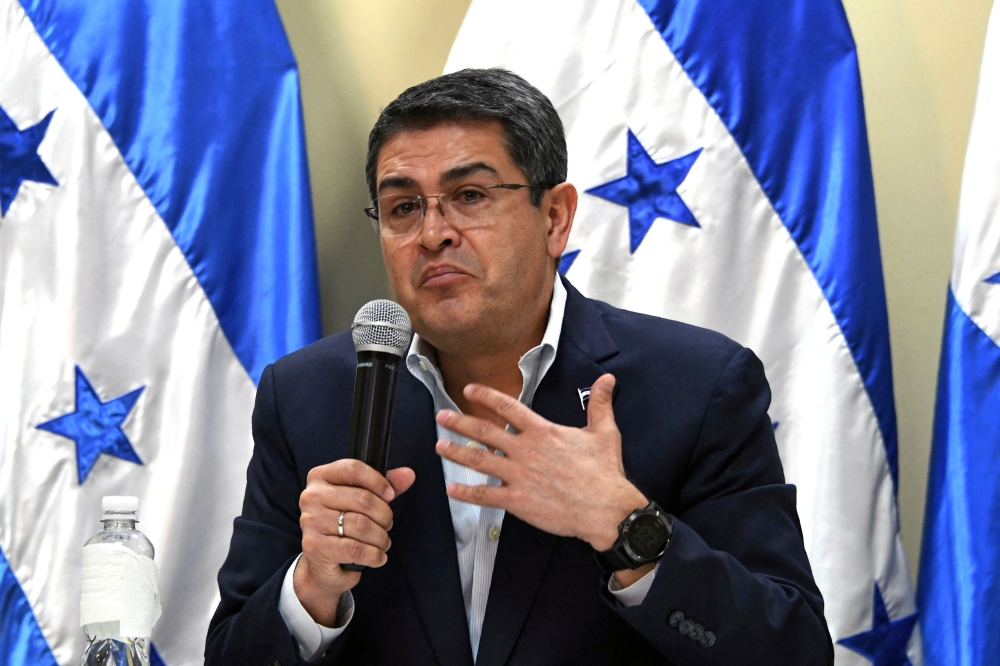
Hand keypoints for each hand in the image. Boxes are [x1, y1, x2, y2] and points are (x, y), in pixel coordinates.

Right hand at [294, 460, 415, 625]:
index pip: (353, 468)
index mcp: (320, 477)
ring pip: (361, 525)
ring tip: (383, 541)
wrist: (322, 563)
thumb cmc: (342, 525)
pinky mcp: (314, 546)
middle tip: (387, 524)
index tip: (390, 495)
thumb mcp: (363, 501)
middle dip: (384, 515)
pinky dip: (374, 555)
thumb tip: (408, 474)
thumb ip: (385, 485)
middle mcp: (311, 496)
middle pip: (362, 498)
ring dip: (381, 537)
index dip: (378, 481)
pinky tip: (378, 556)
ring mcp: (311, 521)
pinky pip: (356, 548)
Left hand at [434, 373, 646, 552]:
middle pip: (484, 431)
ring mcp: (518, 475)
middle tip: (441, 417)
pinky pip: (485, 495)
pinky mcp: (517, 501)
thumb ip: (600, 404)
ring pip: (479, 460)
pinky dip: (466, 492)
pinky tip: (452, 489)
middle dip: (459, 422)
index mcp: (542, 431)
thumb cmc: (604, 472)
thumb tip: (607, 379)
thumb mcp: (604, 432)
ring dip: (456, 452)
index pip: (507, 406)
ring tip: (439, 446)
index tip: (469, 389)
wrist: (605, 509)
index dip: (485, 396)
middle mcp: (525, 450)